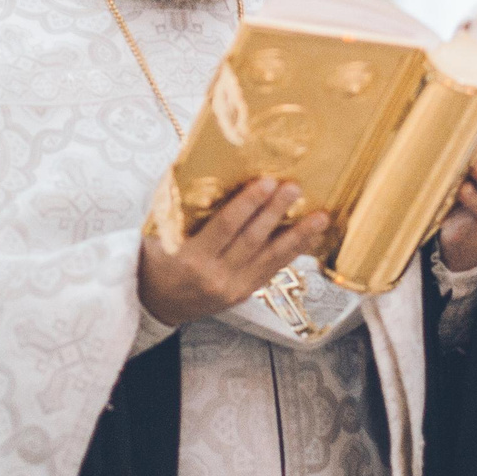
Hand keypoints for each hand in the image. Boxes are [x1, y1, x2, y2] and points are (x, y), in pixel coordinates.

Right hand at [137, 177, 327, 326]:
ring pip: (270, 258)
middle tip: (295, 188)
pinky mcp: (245, 294)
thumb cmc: (158, 261)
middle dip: (276, 212)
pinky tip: (309, 238)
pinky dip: (292, 253)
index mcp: (192, 258)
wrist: (156, 304)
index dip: (248, 204)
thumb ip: (186, 211)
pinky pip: (272, 271)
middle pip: (253, 240)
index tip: (266, 182)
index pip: (226, 227)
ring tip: (320, 216)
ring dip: (297, 236)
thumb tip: (211, 171)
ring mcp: (233, 288)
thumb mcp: (164, 235)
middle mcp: (216, 276)